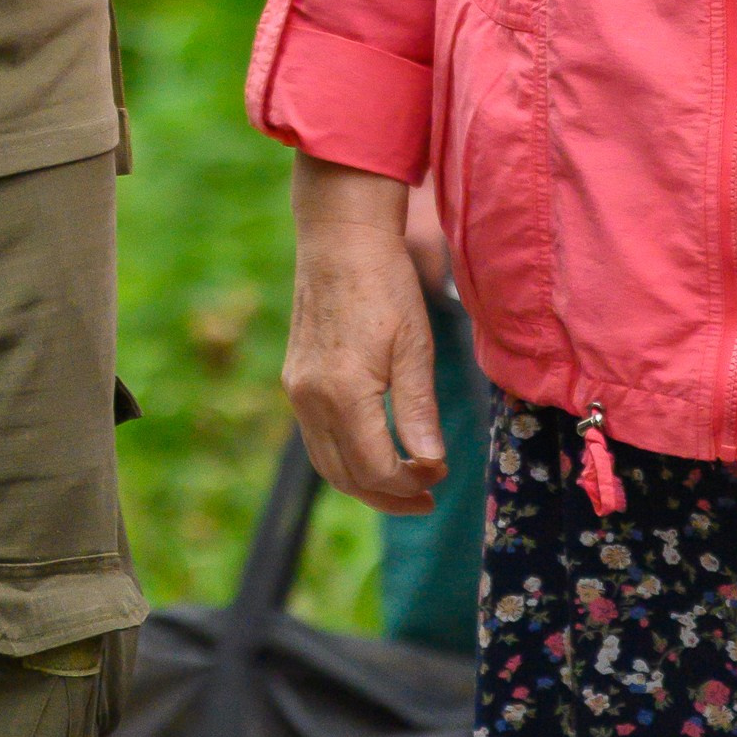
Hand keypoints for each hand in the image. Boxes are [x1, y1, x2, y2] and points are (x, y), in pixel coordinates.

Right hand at [284, 151, 447, 514]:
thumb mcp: (415, 346)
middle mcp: (311, 399)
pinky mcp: (296, 380)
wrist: (340, 239)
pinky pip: (317, 439)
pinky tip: (375, 452)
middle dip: (388, 497)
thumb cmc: (386, 284)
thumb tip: (431, 463)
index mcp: (342, 392)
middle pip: (346, 477)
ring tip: (404, 485)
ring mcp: (297, 391)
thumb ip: (418, 410)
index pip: (376, 468)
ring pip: (326, 464)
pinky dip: (345, 459)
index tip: (441, 475)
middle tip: (426, 497)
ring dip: (364, 484)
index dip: (410, 483)